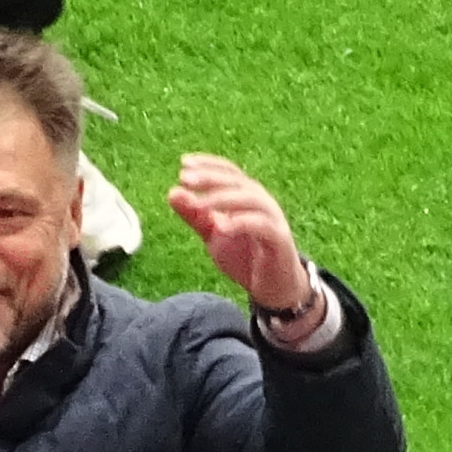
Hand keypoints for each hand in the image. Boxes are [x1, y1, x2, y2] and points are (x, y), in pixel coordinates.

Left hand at [167, 155, 313, 317]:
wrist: (272, 289)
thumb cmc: (245, 258)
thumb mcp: (213, 235)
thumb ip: (195, 216)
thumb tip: (172, 192)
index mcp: (246, 196)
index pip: (228, 172)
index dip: (207, 165)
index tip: (183, 163)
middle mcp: (261, 202)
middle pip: (237, 181)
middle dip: (210, 178)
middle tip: (185, 179)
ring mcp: (273, 219)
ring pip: (250, 199)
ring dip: (223, 198)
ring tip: (199, 204)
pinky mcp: (279, 239)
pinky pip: (262, 226)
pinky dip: (243, 223)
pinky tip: (222, 227)